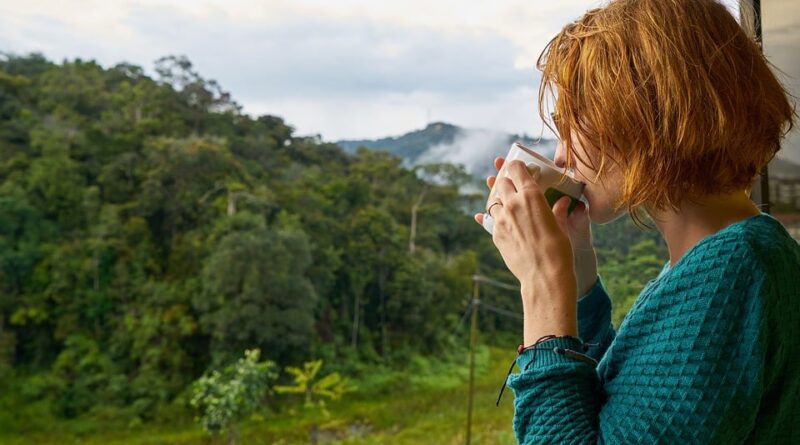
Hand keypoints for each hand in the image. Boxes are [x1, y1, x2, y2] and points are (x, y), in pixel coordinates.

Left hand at [475, 156, 597, 297]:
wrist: (544, 276)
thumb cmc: (559, 250)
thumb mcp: (561, 226)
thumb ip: (558, 211)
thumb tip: (563, 202)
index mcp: (531, 195)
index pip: (516, 169)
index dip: (516, 166)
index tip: (519, 167)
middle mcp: (512, 203)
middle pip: (501, 182)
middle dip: (507, 182)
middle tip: (514, 186)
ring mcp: (501, 219)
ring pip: (494, 201)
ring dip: (500, 201)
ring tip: (509, 206)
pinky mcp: (495, 234)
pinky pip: (491, 220)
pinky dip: (497, 218)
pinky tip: (504, 221)